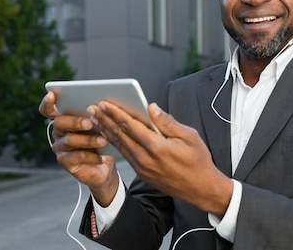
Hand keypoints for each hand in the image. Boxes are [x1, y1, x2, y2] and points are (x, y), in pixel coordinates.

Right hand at [38, 91, 119, 205]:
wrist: (105, 166)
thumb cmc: (103, 140)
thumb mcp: (103, 125)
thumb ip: (98, 114)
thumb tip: (103, 104)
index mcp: (65, 118)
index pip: (49, 109)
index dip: (47, 102)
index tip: (51, 95)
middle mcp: (59, 131)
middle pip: (59, 122)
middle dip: (75, 121)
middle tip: (90, 122)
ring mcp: (60, 147)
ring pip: (69, 140)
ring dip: (88, 139)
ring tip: (104, 140)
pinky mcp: (64, 161)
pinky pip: (75, 157)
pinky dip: (91, 156)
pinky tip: (101, 156)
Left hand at [90, 101, 233, 216]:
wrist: (200, 189)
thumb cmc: (198, 161)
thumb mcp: (189, 136)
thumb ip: (167, 122)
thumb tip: (152, 107)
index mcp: (157, 147)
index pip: (131, 126)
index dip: (116, 113)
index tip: (104, 104)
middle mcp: (146, 158)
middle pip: (120, 135)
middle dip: (105, 120)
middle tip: (92, 109)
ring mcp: (142, 168)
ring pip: (120, 146)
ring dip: (106, 131)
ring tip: (96, 120)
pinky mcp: (142, 173)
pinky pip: (125, 155)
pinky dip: (115, 143)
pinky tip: (109, 135)